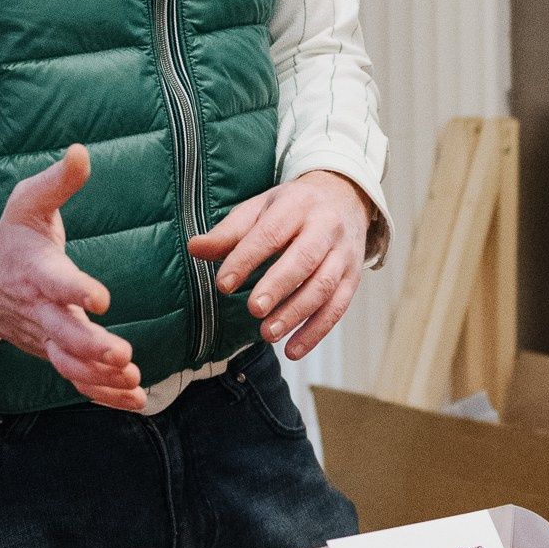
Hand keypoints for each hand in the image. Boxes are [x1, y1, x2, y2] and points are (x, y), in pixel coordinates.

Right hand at [0, 145, 146, 412]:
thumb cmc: (14, 238)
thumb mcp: (30, 202)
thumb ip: (58, 182)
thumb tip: (81, 152)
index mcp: (38, 272)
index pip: (56, 283)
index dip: (76, 291)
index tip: (100, 298)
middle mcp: (41, 310)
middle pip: (63, 335)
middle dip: (91, 348)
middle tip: (121, 356)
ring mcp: (45, 336)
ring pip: (69, 365)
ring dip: (100, 377)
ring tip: (132, 381)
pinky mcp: (53, 352)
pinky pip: (76, 379)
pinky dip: (102, 394)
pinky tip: (134, 399)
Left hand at [189, 170, 371, 361]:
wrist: (345, 198)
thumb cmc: (294, 207)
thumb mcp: (260, 208)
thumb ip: (229, 232)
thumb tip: (195, 249)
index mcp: (297, 205)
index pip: (271, 232)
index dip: (247, 258)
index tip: (224, 284)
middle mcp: (325, 227)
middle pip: (304, 258)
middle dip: (279, 285)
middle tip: (254, 309)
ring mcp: (343, 254)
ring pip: (324, 286)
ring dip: (296, 314)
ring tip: (268, 334)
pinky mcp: (353, 278)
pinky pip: (337, 307)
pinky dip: (316, 332)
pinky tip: (293, 349)